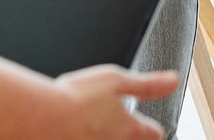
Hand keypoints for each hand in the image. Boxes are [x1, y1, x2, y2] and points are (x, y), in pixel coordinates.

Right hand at [50, 65, 177, 139]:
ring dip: (107, 137)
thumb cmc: (74, 99)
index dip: (151, 126)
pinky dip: (86, 137)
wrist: (40, 118)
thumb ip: (147, 84)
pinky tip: (77, 131)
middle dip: (130, 136)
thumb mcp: (114, 79)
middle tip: (114, 124)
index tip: (145, 122)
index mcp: (131, 129)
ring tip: (93, 125)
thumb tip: (173, 81)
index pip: (155, 134)